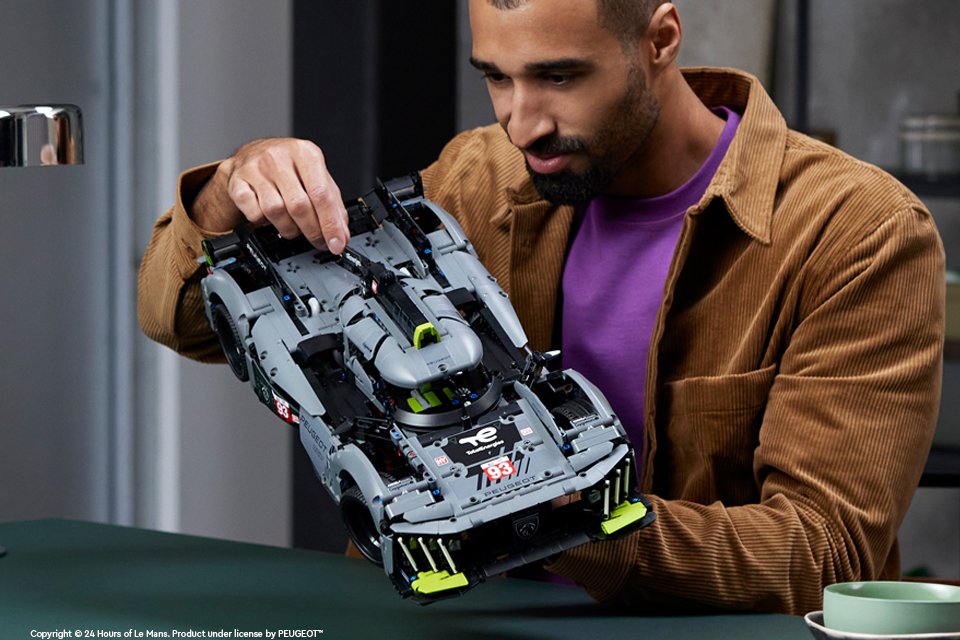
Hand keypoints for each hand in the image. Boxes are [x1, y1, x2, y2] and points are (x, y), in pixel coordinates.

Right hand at [193, 137, 349, 253]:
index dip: (331, 224)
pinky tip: (270, 217)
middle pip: (299, 205)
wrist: (252, 154)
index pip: (321, 194)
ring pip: (276, 211)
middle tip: (318, 241)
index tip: (336, 243)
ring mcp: (255, 169)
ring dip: (289, 228)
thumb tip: (341, 234)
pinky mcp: (238, 182)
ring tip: (294, 227)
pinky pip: (254, 213)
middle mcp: (279, 157)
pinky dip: (265, 223)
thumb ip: (333, 204)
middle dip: (312, 230)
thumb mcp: (316, 176)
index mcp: (304, 153)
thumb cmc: (288, 166)